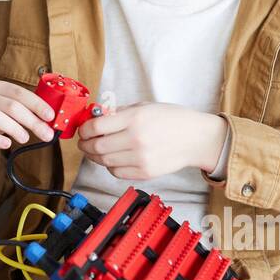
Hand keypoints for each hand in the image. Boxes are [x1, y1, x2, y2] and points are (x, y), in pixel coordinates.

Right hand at [0, 80, 55, 165]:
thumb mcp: (7, 109)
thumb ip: (25, 110)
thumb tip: (49, 119)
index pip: (19, 92)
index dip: (37, 104)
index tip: (50, 116)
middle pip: (11, 106)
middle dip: (31, 121)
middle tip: (46, 134)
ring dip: (14, 128)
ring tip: (25, 138)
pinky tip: (6, 144)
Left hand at [76, 104, 227, 179]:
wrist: (196, 138)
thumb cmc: (171, 119)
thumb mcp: (144, 107)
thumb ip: (119, 112)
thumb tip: (95, 117)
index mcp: (134, 118)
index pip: (96, 126)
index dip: (84, 129)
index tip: (83, 130)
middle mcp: (136, 139)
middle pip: (97, 146)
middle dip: (85, 145)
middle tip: (84, 142)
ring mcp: (141, 158)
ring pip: (105, 161)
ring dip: (95, 156)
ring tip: (95, 151)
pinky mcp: (145, 173)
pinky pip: (117, 172)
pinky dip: (109, 166)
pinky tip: (112, 159)